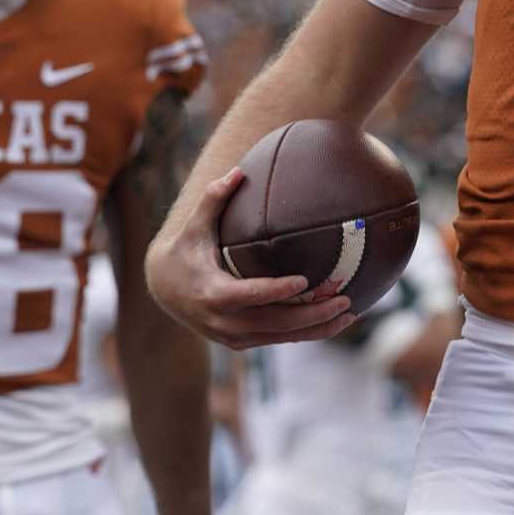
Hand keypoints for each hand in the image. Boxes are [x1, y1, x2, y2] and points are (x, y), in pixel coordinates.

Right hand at [144, 168, 356, 349]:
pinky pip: (278, 339)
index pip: (250, 295)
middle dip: (312, 315)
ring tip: (351, 314)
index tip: (304, 279)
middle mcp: (224, 322)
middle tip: (344, 300)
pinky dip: (306, 333)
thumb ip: (213, 199)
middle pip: (274, 323)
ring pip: (281, 337)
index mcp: (213, 293)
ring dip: (317, 329)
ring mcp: (233, 337)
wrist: (163, 290)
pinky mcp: (241, 343)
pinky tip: (333, 321)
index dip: (277, 290)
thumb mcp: (193, 226)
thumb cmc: (184, 251)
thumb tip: (238, 172)